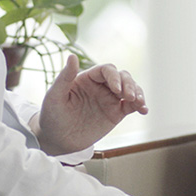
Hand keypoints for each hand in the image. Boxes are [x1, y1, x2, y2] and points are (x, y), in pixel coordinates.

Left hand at [33, 56, 147, 155]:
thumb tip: (72, 56)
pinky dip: (140, 106)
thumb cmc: (52, 115)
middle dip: (129, 84)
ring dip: (137, 93)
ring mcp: (109, 99)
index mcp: (86, 78)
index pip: (106, 70)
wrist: (56, 139)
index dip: (114, 77)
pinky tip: (144, 110)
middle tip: (128, 97)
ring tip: (139, 103)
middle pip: (122, 77)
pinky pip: (131, 106)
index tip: (116, 89)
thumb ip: (64, 77)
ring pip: (130, 89)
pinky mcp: (115, 113)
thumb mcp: (54, 96)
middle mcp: (100, 86)